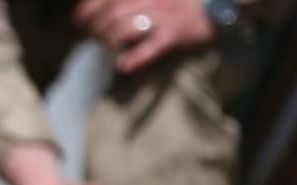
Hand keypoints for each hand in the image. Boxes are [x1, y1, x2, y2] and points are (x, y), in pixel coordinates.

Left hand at [74, 0, 215, 73]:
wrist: (217, 3)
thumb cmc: (179, 1)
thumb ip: (127, 1)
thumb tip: (96, 10)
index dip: (86, 10)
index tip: (79, 21)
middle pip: (110, 14)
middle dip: (95, 28)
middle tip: (94, 37)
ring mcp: (161, 16)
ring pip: (124, 28)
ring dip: (110, 41)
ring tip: (109, 47)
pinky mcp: (173, 34)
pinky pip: (150, 47)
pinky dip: (134, 58)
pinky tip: (123, 65)